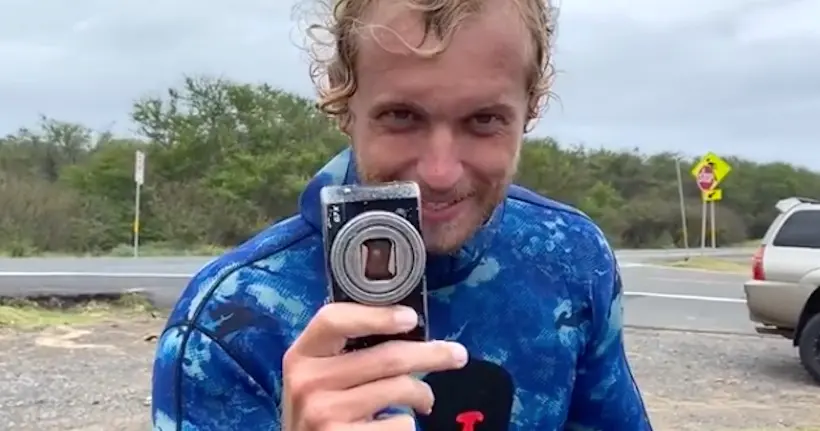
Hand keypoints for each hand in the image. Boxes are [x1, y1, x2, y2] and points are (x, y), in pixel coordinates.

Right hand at [281, 302, 467, 429]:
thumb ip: (347, 351)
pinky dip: (409, 423)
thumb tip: (407, 325)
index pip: (333, 320)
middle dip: (430, 354)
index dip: (376, 315)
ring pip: (399, 388)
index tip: (411, 317)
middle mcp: (308, 382)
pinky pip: (400, 424)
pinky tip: (398, 423)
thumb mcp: (321, 375)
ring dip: (422, 393)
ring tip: (424, 399)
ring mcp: (324, 414)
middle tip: (457, 355)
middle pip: (384, 356)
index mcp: (301, 355)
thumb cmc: (323, 408)